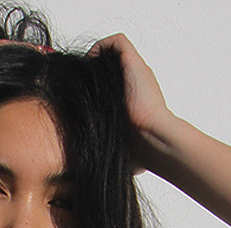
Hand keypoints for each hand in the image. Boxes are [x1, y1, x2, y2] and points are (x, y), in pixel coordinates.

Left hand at [89, 34, 174, 169]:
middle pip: (110, 68)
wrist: (152, 139)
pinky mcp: (133, 61)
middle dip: (92, 75)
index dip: (95, 90)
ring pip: (112, 53)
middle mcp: (134, 83)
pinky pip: (116, 43)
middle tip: (78, 86)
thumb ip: (111, 155)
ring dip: (96, 60)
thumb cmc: (140, 151)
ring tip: (84, 75)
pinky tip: (91, 65)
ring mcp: (134, 71)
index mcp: (132, 101)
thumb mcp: (121, 153)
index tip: (79, 99)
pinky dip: (101, 48)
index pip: (111, 87)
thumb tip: (94, 180)